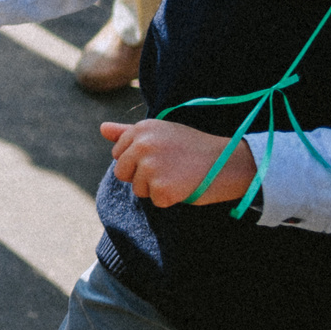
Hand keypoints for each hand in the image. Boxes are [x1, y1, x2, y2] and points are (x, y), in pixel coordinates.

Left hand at [102, 120, 256, 207]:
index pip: (118, 154)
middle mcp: (142, 145)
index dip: (138, 161)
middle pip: (122, 173)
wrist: (228, 162)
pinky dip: (170, 199)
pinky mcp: (161, 187)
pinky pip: (155, 201)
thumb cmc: (193, 148)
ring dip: (156, 188)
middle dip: (142, 177)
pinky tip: (185, 186)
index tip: (161, 156)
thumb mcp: (161, 133)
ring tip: (179, 175)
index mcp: (141, 129)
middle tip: (170, 169)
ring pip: (138, 189)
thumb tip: (101, 128)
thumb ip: (128, 132)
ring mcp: (150, 166)